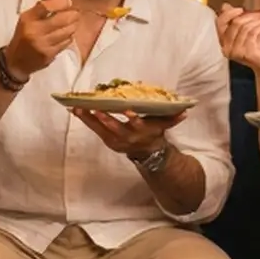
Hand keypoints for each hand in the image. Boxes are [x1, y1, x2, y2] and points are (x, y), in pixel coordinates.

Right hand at [4, 0, 81, 76]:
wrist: (15, 62)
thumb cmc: (23, 36)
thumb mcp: (27, 18)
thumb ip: (43, 4)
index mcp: (27, 19)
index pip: (47, 6)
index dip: (61, 2)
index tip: (67, 1)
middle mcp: (34, 31)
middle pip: (62, 19)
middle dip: (73, 14)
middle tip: (75, 12)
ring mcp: (42, 44)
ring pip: (67, 31)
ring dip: (73, 25)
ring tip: (73, 22)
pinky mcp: (49, 55)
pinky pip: (66, 42)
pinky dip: (69, 36)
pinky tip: (66, 34)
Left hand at [71, 108, 185, 161]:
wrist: (148, 152)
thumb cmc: (154, 131)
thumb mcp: (164, 125)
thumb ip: (173, 118)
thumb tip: (185, 111)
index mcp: (142, 130)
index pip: (137, 124)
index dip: (133, 118)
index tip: (128, 110)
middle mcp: (127, 137)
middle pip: (114, 127)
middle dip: (104, 119)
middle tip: (94, 108)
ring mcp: (115, 140)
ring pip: (100, 128)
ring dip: (88, 117)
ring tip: (76, 106)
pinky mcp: (106, 140)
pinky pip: (93, 129)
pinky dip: (84, 119)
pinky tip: (74, 109)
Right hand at [216, 4, 259, 74]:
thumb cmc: (257, 47)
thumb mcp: (246, 30)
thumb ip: (236, 19)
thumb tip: (225, 6)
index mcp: (223, 41)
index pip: (219, 23)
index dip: (229, 13)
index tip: (241, 9)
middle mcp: (226, 47)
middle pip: (235, 23)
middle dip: (250, 15)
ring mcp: (235, 51)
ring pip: (245, 27)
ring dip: (258, 20)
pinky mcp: (245, 53)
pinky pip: (252, 34)